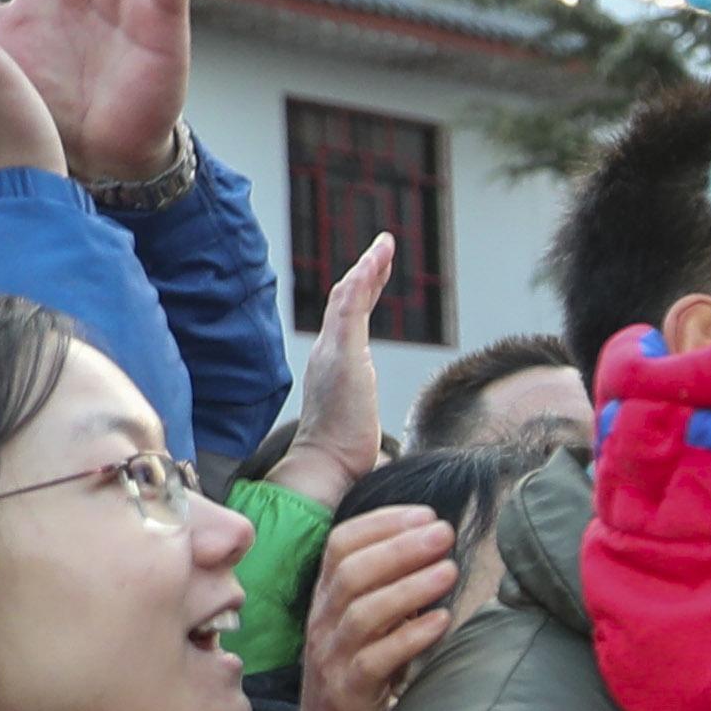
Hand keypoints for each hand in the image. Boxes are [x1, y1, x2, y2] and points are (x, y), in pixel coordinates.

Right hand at [265, 237, 398, 510]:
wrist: (327, 465)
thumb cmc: (344, 449)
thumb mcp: (359, 417)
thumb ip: (362, 407)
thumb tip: (370, 420)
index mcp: (335, 362)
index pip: (350, 315)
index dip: (364, 289)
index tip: (378, 268)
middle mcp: (329, 351)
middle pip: (346, 299)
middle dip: (366, 270)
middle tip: (384, 245)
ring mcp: (333, 351)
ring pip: (347, 298)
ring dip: (366, 268)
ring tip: (383, 246)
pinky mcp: (342, 356)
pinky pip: (349, 309)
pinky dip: (361, 284)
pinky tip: (373, 264)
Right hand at [291, 506, 460, 710]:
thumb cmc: (362, 667)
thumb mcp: (370, 619)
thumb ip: (393, 584)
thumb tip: (438, 544)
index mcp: (327, 595)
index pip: (341, 544)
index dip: (382, 523)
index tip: (425, 513)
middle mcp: (324, 620)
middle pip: (352, 572)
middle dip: (400, 547)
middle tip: (444, 533)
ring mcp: (333, 655)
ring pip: (363, 612)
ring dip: (410, 587)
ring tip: (450, 571)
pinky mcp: (349, 690)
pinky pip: (376, 659)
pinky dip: (411, 637)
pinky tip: (442, 621)